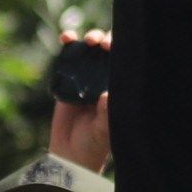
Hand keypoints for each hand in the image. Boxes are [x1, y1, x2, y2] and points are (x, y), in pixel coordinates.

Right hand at [48, 33, 113, 173]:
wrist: (69, 153)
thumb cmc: (93, 144)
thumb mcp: (103, 130)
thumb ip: (106, 115)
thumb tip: (106, 96)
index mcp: (119, 89)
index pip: (124, 64)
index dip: (122, 50)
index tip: (112, 49)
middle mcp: (105, 80)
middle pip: (109, 52)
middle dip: (106, 41)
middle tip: (99, 44)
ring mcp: (87, 78)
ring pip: (90, 51)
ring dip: (90, 38)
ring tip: (87, 41)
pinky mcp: (68, 79)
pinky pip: (69, 58)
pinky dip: (69, 44)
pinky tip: (67, 38)